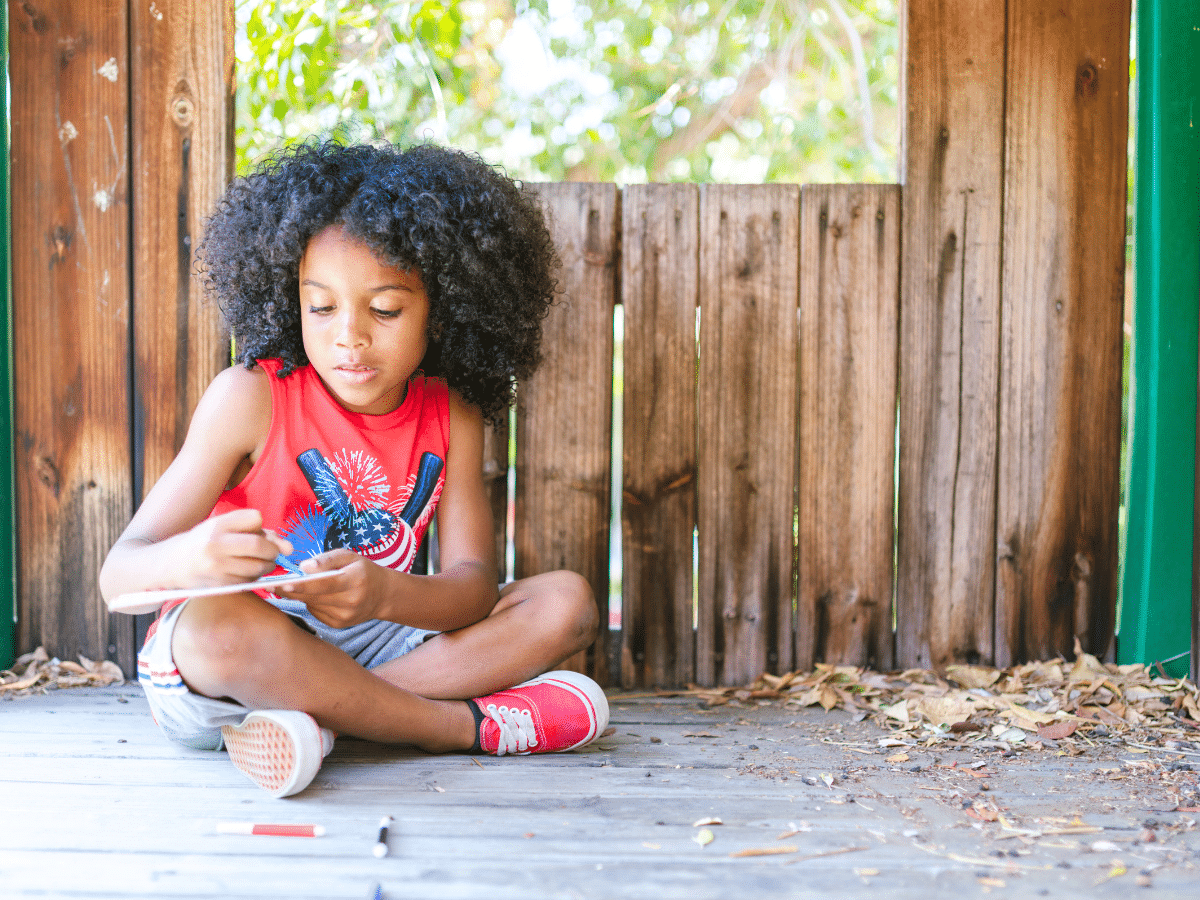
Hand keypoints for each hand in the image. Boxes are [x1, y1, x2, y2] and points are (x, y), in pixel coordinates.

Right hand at [177, 508, 289, 587]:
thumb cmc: (202, 542)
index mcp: (217, 524)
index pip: (256, 518)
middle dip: (272, 551)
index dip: (261, 527)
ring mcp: (216, 566)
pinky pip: (248, 581)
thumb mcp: (222, 528)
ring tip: (259, 562)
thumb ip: (257, 531)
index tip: (258, 533)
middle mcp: (215, 544)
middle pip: (260, 545)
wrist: (169, 564)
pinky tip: (244, 572)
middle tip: (271, 553)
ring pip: (258, 567)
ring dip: (266, 566)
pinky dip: (253, 577)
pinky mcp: (218, 585)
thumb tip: (289, 549)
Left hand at [277, 548, 394, 628]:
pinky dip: (311, 603)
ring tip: (296, 585)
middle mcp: (351, 601)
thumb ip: (326, 559)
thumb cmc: (362, 571)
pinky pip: (315, 612)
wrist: (382, 595)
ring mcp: (345, 616)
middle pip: (314, 597)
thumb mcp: (349, 556)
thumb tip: (303, 567)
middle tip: (272, 584)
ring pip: (311, 605)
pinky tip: (317, 596)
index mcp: (356, 580)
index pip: (325, 584)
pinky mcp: (338, 625)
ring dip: (301, 595)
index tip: (283, 583)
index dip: (303, 584)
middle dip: (292, 590)